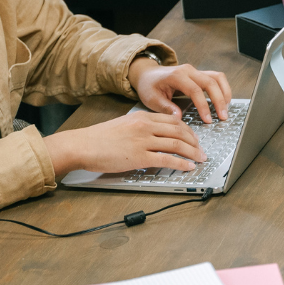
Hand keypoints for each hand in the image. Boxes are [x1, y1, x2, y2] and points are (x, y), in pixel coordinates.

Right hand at [43, 111, 203, 176]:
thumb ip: (140, 128)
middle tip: (201, 149)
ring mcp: (143, 141)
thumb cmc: (98, 139)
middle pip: (179, 131)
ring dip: (192, 152)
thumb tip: (154, 137)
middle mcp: (145, 126)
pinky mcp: (139, 156)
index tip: (194, 137)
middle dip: (194, 141)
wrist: (82, 145)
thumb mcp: (123, 125)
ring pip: (176, 144)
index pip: (173, 120)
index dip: (188, 130)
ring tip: (200, 159)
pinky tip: (188, 167)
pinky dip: (181, 163)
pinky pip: (167, 159)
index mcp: (142, 117)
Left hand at [129, 59, 231, 122]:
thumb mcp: (152, 99)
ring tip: (226, 109)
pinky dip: (222, 88)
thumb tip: (179, 118)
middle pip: (210, 82)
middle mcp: (188, 70)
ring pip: (217, 77)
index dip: (203, 106)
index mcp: (176, 76)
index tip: (208, 120)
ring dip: (224, 92)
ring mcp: (195, 70)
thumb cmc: (149, 86)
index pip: (195, 90)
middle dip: (219, 100)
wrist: (147, 74)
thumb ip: (166, 108)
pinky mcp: (199, 73)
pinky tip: (224, 100)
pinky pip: (216, 77)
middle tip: (223, 117)